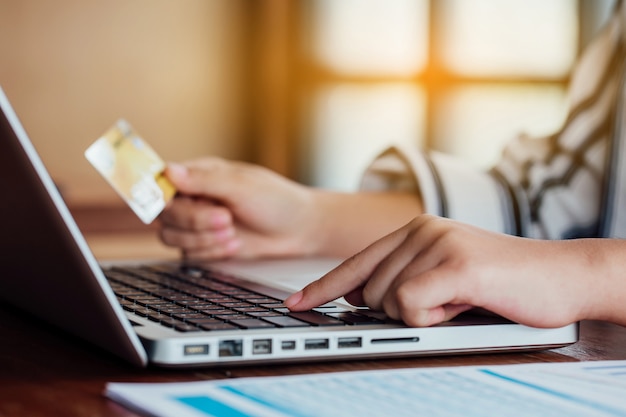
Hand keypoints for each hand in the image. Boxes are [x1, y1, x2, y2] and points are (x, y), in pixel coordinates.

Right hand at [159, 158, 318, 259]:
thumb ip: (203, 180)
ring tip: (232, 232)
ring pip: (172, 237)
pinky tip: (234, 244)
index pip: (161, 182)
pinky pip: (189, 254)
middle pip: (164, 214)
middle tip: (226, 218)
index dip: (157, 194)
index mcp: (198, 174)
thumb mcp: (240, 185)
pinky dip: (211, 252)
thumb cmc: (276, 200)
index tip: (167, 203)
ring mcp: (197, 223)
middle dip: (195, 221)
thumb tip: (168, 170)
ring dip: (203, 239)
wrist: (298, 230)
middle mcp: (193, 198)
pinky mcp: (204, 245)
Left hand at [286, 215, 599, 327]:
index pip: (356, 263)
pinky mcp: (456, 264)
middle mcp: (421, 229)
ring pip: (390, 302)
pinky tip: (463, 303)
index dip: (323, 287)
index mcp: (415, 230)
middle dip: (401, 311)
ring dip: (425, 315)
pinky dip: (434, 317)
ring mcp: (438, 243)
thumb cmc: (502, 283)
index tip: (297, 304)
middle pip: (370, 292)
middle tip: (446, 303)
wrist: (562, 276)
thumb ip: (404, 279)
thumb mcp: (445, 277)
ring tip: (461, 300)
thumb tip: (358, 298)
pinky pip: (412, 306)